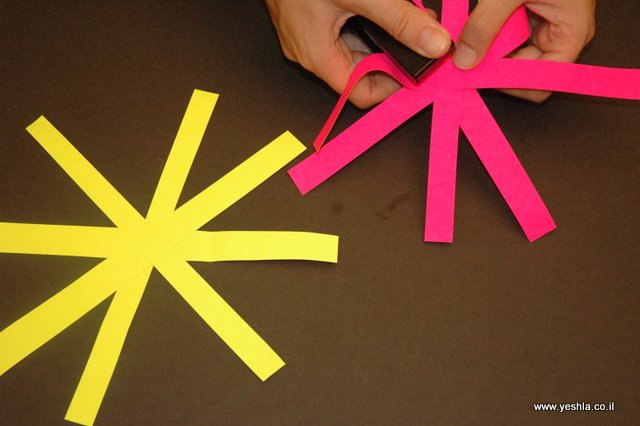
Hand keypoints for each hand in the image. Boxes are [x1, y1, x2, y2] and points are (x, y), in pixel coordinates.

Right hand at [266, 0, 450, 107]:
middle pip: (361, 69)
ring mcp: (309, 32)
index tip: (418, 69)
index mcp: (317, 56)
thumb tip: (433, 43)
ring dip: (382, 34)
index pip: (360, 92)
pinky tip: (382, 4)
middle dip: (393, 53)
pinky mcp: (312, 14)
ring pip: (355, 45)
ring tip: (405, 15)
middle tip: (419, 34)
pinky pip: (345, 27)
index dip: (392, 87)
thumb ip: (399, 20)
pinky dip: (368, 18)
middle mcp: (310, 50)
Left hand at [453, 0, 595, 101]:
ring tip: (465, 35)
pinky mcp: (529, 13)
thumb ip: (485, 26)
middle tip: (462, 57)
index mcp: (570, 34)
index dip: (509, 84)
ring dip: (485, 47)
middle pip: (521, 70)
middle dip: (491, 64)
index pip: (541, 83)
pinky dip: (486, 31)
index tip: (477, 76)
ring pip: (509, 53)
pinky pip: (505, 34)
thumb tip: (464, 60)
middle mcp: (559, 34)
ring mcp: (544, 24)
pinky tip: (471, 24)